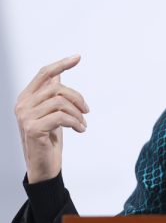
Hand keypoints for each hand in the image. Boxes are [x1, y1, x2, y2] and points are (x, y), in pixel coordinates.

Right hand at [14, 55, 89, 183]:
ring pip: (61, 102)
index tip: (77, 57)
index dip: (61, 64)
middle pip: (57, 88)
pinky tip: (80, 130)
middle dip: (77, 98)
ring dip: (77, 113)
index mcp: (26, 97)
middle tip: (87, 111)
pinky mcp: (33, 128)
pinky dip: (75, 122)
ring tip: (82, 123)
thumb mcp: (52, 112)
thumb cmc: (48, 138)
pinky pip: (61, 117)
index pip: (44, 74)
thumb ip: (51, 93)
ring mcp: (25, 116)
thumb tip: (58, 73)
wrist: (43, 164)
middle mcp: (22, 104)